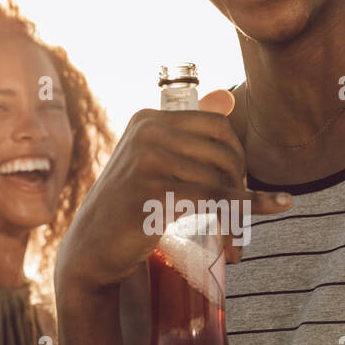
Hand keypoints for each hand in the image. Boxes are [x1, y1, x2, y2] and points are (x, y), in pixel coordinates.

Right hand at [56, 90, 291, 292]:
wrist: (92, 246)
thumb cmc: (128, 205)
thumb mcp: (152, 161)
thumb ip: (185, 133)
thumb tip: (227, 97)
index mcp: (148, 119)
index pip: (217, 125)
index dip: (237, 154)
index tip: (237, 182)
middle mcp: (147, 133)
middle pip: (222, 153)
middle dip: (239, 185)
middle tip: (238, 213)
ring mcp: (147, 161)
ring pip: (219, 180)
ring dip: (238, 211)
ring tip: (234, 238)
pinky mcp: (152, 193)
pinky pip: (212, 200)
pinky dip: (239, 213)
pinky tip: (252, 224)